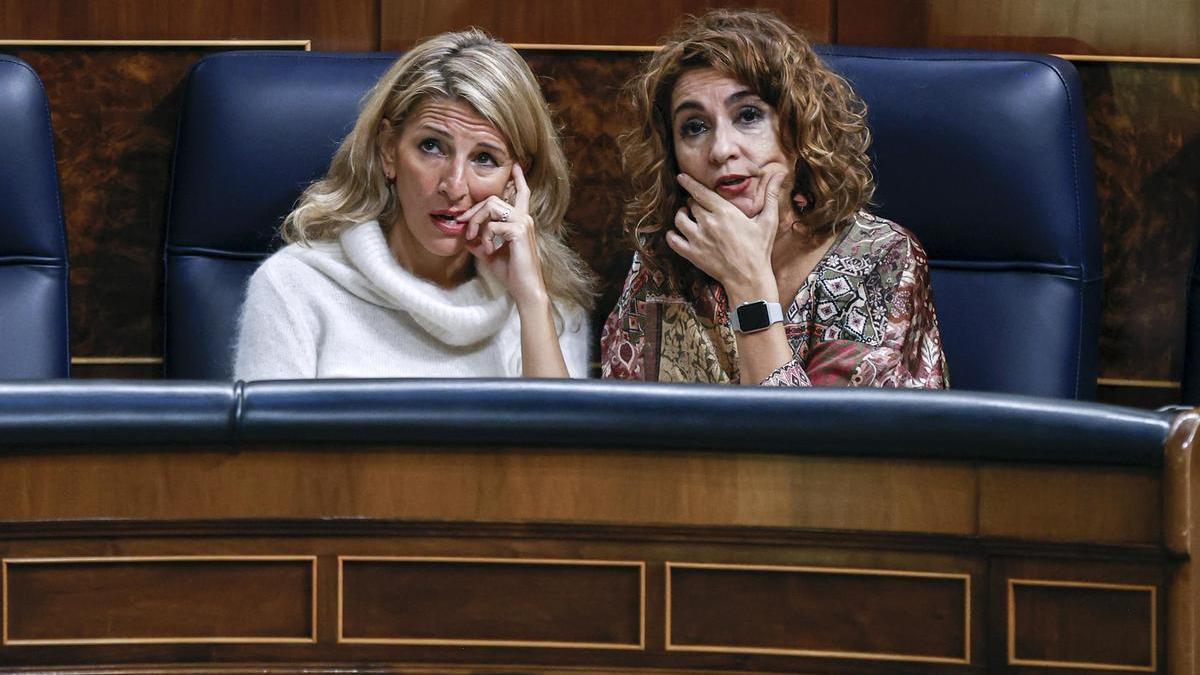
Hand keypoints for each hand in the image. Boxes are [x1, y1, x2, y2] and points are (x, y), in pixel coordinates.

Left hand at [461, 163, 548, 307]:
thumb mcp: (490, 254)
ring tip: (473, 239)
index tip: (515, 165)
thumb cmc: (511, 273)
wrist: (525, 288)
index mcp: (521, 221)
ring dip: (476, 222)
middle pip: (493, 199)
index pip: (522, 193)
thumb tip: (465, 236)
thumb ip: (479, 242)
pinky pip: (492, 225)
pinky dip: (485, 237)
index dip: (518, 178)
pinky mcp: (518, 231)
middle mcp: (524, 218)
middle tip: (462, 225)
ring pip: (492, 206)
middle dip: (474, 211)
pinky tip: (488, 249)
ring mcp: (522, 223)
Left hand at [666, 169, 786, 299]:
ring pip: (679, 219)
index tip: (681, 177)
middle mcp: (709, 223)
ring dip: (681, 215)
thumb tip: (780, 173)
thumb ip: (771, 194)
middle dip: (692, 202)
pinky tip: (677, 233)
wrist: (749, 278)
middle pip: (690, 204)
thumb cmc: (759, 249)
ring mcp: (698, 239)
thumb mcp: (768, 220)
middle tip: (698, 205)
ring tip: (687, 216)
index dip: (688, 182)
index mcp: (725, 212)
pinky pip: (673, 240)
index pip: (700, 191)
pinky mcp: (692, 254)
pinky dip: (672, 234)